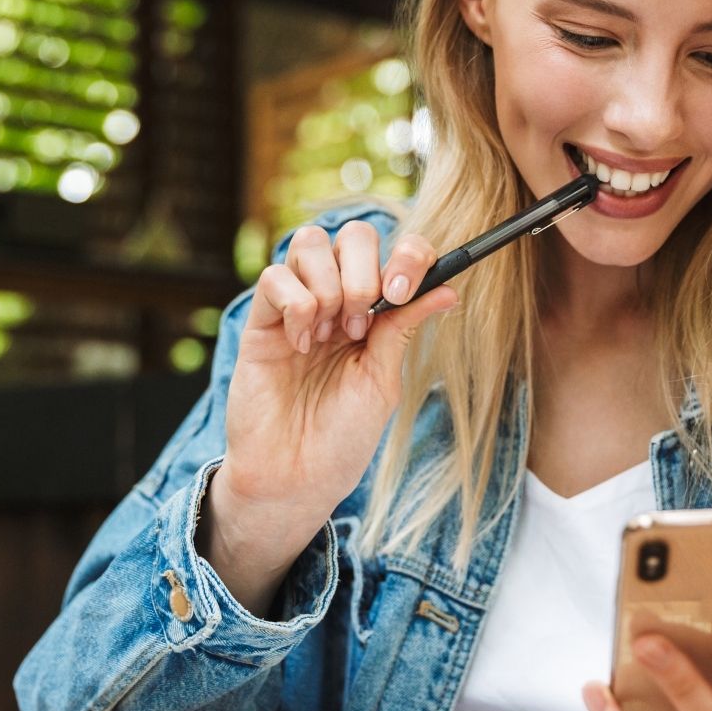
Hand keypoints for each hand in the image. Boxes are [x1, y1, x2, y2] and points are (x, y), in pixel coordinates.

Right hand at [216, 221, 457, 542]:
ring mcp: (296, 306)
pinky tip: (300, 344)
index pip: (395, 251)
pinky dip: (295, 304)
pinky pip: (275, 278)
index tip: (402, 292)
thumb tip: (450, 288)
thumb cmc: (342, 436)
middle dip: (364, 270)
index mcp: (375, 312)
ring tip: (330, 333)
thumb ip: (404, 329)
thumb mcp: (383, 380)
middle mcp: (337, 299)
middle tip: (360, 324)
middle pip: (352, 234)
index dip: (406, 255)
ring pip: (310, 243)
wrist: (297, 477)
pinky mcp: (261, 321)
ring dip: (329, 284)